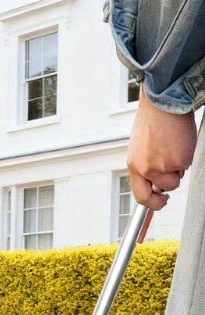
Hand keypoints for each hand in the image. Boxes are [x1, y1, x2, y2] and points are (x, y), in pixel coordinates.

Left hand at [127, 84, 196, 210]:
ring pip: (175, 180)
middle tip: (167, 192)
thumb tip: (154, 182)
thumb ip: (144, 167)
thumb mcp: (140, 149)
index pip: (140, 195)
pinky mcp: (179, 160)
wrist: (162, 104)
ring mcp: (163, 166)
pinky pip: (185, 166)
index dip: (150, 203)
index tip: (158, 203)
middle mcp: (146, 169)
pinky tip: (179, 144)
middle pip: (158, 193)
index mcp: (134, 166)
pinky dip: (185, 158)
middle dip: (163, 196)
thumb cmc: (152, 122)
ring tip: (172, 151)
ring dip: (176, 170)